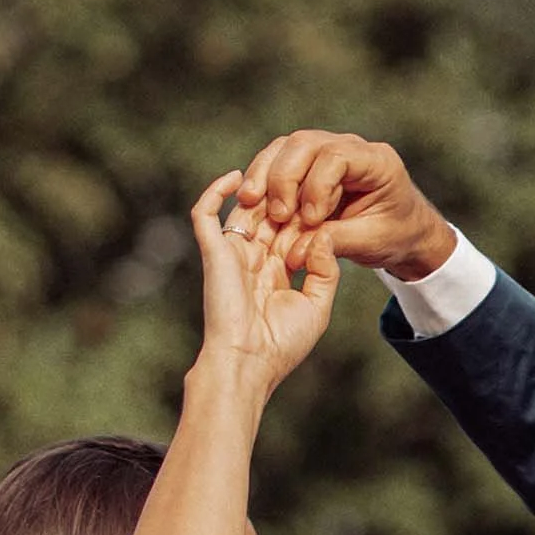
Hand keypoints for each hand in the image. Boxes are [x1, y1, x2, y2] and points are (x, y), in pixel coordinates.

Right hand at [190, 168, 339, 390]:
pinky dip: (215, 191)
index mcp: (276, 270)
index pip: (292, 229)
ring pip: (244, 207)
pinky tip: (236, 176)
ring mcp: (232, 253)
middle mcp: (253, 258)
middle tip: (307, 177)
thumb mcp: (316, 306)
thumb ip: (324, 270)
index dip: (308, 212)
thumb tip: (323, 234)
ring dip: (261, 189)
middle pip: (270, 213)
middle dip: (288, 196)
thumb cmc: (281, 344)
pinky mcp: (213, 253)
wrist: (249, 363)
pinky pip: (206, 214)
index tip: (328, 198)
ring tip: (280, 171)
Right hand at [236, 129, 455, 280]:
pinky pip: (279, 160)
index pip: (336, 157)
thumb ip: (336, 242)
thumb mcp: (372, 243)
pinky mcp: (309, 163)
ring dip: (265, 174)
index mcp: (377, 162)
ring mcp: (327, 149)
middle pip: (304, 144)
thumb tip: (295, 252)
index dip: (317, 186)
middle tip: (278, 215)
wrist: (402, 230)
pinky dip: (263, 179)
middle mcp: (351, 147)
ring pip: (285, 147)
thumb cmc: (394, 235)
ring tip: (251, 203)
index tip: (311, 220)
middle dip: (284, 178)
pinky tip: (252, 201)